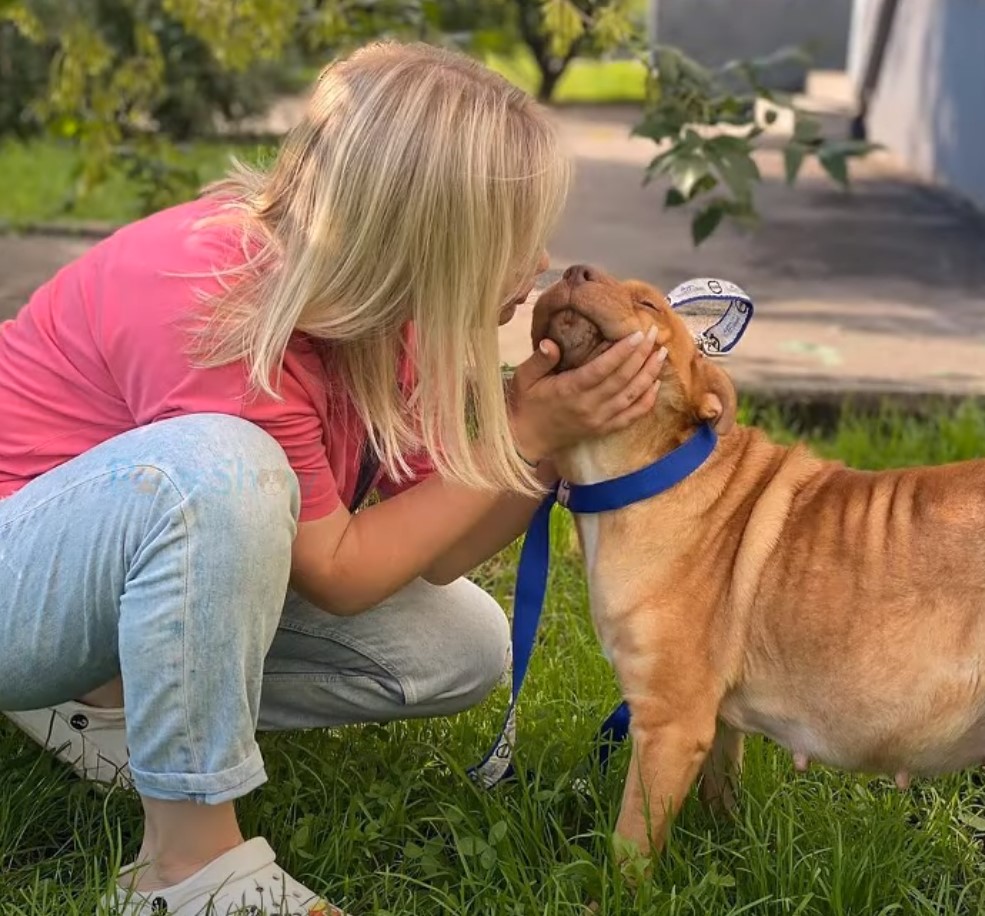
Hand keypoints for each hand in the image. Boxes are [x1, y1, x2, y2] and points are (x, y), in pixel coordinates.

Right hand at [508, 327, 667, 461]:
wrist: (526, 440)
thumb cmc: (525, 404)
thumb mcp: (524, 378)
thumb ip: (539, 360)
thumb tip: (550, 342)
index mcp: (570, 390)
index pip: (603, 368)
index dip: (623, 351)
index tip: (639, 334)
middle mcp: (589, 406)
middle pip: (623, 378)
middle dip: (642, 355)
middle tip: (655, 334)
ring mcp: (599, 420)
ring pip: (632, 396)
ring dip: (649, 374)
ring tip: (661, 354)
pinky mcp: (603, 429)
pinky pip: (631, 416)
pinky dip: (647, 401)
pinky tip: (656, 384)